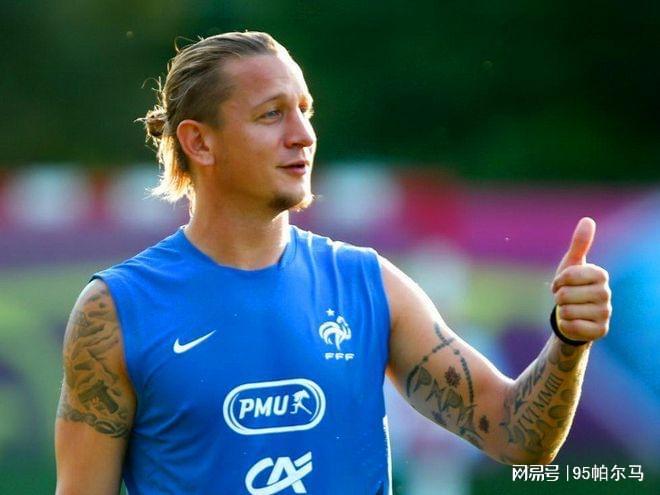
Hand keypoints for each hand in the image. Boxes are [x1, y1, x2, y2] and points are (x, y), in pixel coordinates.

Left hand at [550, 217, 611, 342]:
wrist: (574, 314)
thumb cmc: (572, 287)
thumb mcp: (572, 265)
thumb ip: (579, 244)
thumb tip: (587, 220)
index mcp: (600, 275)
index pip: (568, 275)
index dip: (558, 281)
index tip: (562, 283)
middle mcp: (607, 293)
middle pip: (565, 294)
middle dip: (559, 297)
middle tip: (566, 299)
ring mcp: (606, 313)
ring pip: (566, 311)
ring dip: (562, 311)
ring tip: (571, 310)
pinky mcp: (600, 331)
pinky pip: (571, 326)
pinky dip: (566, 325)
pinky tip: (573, 322)